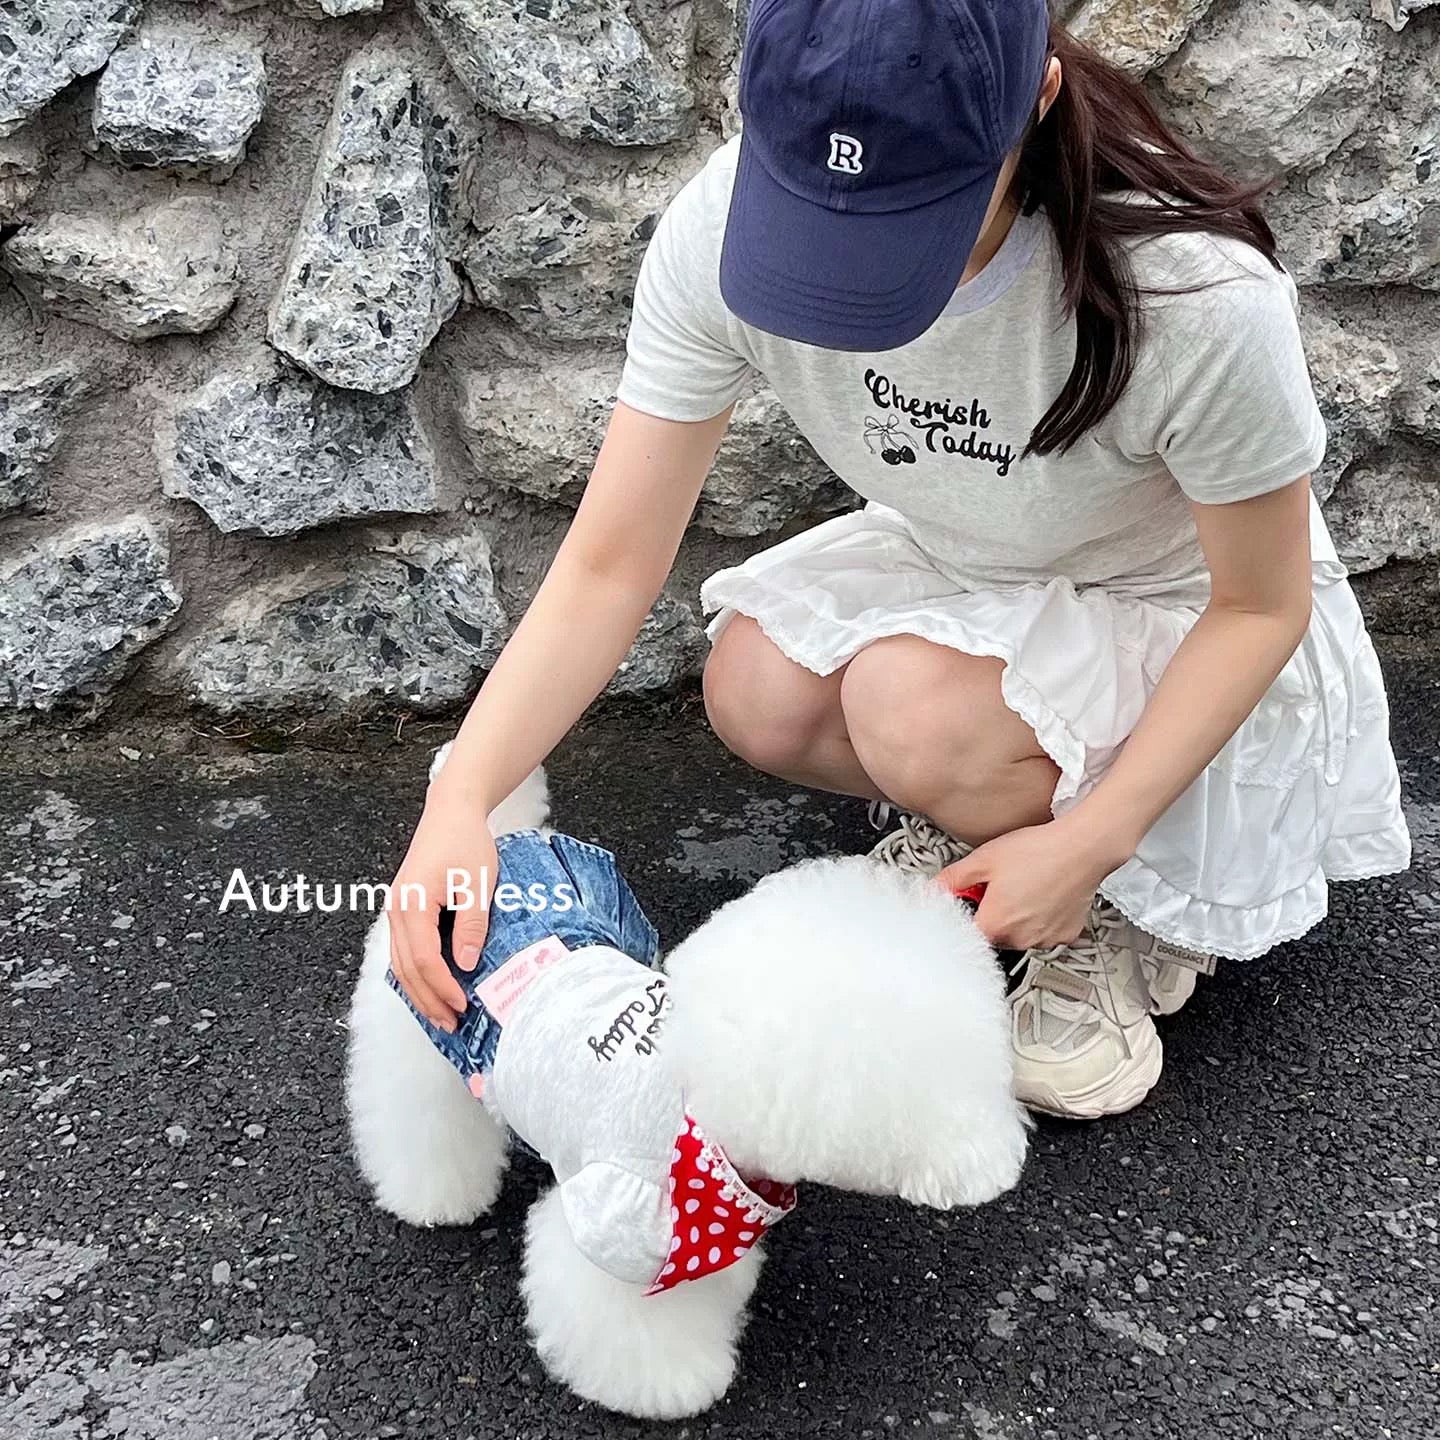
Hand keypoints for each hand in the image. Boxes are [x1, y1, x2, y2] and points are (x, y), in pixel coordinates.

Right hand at [387, 781, 498, 1031]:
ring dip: (420, 992)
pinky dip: (416, 973)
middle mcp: (397, 911)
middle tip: (451, 1024)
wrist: (451, 810)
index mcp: (412, 905)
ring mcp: (397, 910)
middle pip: (407, 969)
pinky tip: (432, 986)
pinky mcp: (404, 908)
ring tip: (442, 1014)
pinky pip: (404, 950)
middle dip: (428, 1000)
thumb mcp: (477, 882)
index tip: (462, 1006)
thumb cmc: (465, 840)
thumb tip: (466, 963)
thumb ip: (471, 924)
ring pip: (401, 963)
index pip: (425, 961)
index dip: (443, 988)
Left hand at [936, 818, 1125, 950]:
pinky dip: (1040, 918)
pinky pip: (1044, 932)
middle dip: (991, 914)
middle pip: (993, 935)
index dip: (966, 914)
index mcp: (995, 924)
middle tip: (999, 885)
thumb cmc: (1038, 851)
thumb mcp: (984, 858)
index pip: (967, 933)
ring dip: (1016, 918)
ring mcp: (1045, 939)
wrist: (1082, 847)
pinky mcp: (1066, 934)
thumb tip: (934, 889)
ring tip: (1024, 886)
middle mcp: (1020, 938)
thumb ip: (953, 879)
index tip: (969, 901)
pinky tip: (1042, 894)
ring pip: (1019, 935)